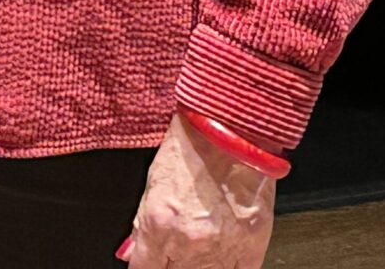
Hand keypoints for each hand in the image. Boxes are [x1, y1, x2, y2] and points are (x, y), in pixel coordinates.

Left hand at [118, 113, 274, 266]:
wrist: (233, 130)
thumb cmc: (193, 147)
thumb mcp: (154, 183)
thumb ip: (142, 226)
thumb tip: (133, 254)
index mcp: (159, 225)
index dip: (145, 266)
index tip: (149, 263)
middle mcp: (189, 244)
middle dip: (172, 264)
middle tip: (177, 247)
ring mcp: (222, 250)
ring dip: (199, 265)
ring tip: (200, 245)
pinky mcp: (251, 247)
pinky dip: (227, 268)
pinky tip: (221, 256)